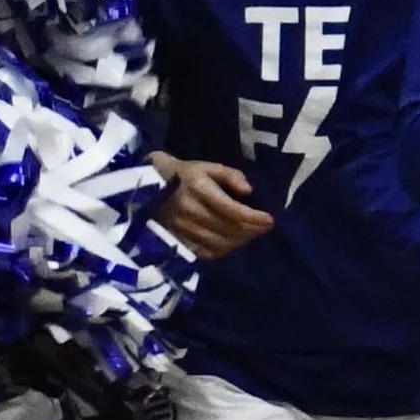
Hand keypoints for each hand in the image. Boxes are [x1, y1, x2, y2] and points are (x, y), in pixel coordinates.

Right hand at [151, 154, 271, 258]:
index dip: (254, 218)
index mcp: (198, 189)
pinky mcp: (177, 240)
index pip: (232, 210)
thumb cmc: (185, 174)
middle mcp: (189, 210)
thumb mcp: (207, 167)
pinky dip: (225, 249)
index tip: (270, 219)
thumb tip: (249, 190)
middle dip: (252, 230)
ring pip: (220, 242)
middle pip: (229, 228)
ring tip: (252, 234)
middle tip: (265, 227)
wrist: (148, 186)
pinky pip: (206, 252)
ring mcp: (181, 228)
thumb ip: (231, 175)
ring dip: (241, 241)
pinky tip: (234, 242)